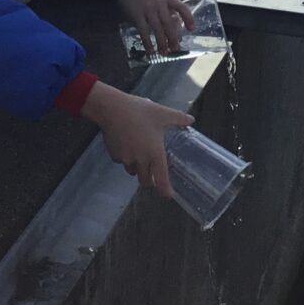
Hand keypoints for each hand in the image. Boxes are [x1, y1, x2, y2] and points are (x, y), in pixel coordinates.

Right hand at [81, 80, 191, 198]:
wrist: (112, 108)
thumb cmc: (139, 111)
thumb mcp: (161, 113)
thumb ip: (178, 118)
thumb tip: (191, 119)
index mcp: (155, 153)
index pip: (161, 179)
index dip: (165, 190)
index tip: (168, 195)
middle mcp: (141, 160)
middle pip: (145, 180)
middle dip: (149, 179)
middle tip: (152, 171)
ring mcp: (126, 159)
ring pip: (132, 171)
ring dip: (137, 167)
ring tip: (138, 152)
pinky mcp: (114, 155)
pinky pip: (121, 161)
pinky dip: (125, 157)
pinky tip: (125, 143)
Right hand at [118, 0, 193, 56]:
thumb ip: (167, 9)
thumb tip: (177, 23)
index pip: (182, 7)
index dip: (188, 18)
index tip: (191, 29)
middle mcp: (158, 4)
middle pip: (169, 23)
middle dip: (173, 38)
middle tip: (175, 48)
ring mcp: (148, 9)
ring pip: (158, 29)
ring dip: (162, 43)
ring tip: (164, 52)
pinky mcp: (137, 16)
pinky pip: (144, 32)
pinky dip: (147, 43)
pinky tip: (150, 50)